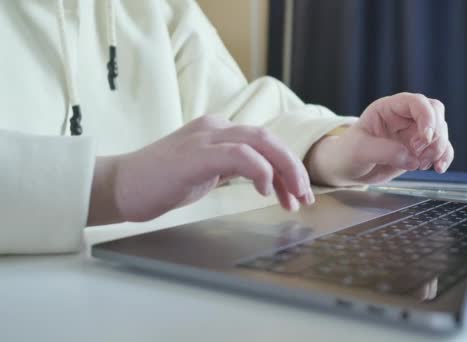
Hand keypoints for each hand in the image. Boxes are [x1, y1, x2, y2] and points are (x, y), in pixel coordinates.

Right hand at [87, 116, 313, 225]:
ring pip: (261, 142)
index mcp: (218, 131)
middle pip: (270, 139)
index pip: (265, 142)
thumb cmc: (161, 183)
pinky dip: (259, 171)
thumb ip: (232, 167)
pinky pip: (239, 155)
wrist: (119, 186)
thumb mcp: (206, 171)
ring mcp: (205, 138)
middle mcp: (215, 128)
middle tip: (305, 196)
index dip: (287, 166)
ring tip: (294, 198)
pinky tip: (263, 191)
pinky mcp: (195, 155)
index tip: (298, 193)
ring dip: (285, 170)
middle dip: (293, 168)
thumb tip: (265, 178)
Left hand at [305, 93, 452, 185]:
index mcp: (388, 108)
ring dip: (438, 149)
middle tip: (419, 153)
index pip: (416, 102)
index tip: (424, 138)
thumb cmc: (348, 153)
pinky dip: (444, 158)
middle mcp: (404, 118)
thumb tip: (411, 158)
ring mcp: (413, 133)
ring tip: (420, 165)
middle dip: (434, 133)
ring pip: (440, 132)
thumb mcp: (359, 150)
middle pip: (435, 113)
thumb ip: (384, 151)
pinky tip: (438, 169)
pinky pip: (440, 149)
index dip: (426, 117)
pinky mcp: (419, 150)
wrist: (347, 169)